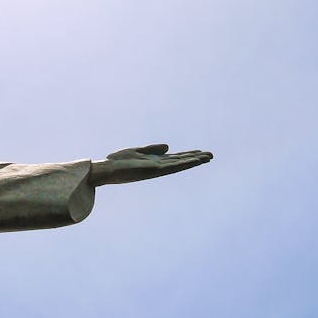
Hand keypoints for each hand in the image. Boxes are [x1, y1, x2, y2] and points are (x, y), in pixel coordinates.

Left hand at [89, 143, 212, 186]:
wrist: (106, 170)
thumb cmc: (117, 162)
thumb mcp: (137, 151)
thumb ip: (152, 149)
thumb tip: (168, 147)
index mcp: (154, 162)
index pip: (174, 158)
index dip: (187, 155)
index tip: (200, 153)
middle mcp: (158, 167)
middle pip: (180, 161)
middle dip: (195, 158)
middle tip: (211, 156)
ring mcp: (157, 169)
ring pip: (180, 164)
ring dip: (194, 161)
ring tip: (209, 157)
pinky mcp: (154, 170)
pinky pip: (172, 166)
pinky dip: (184, 163)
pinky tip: (194, 160)